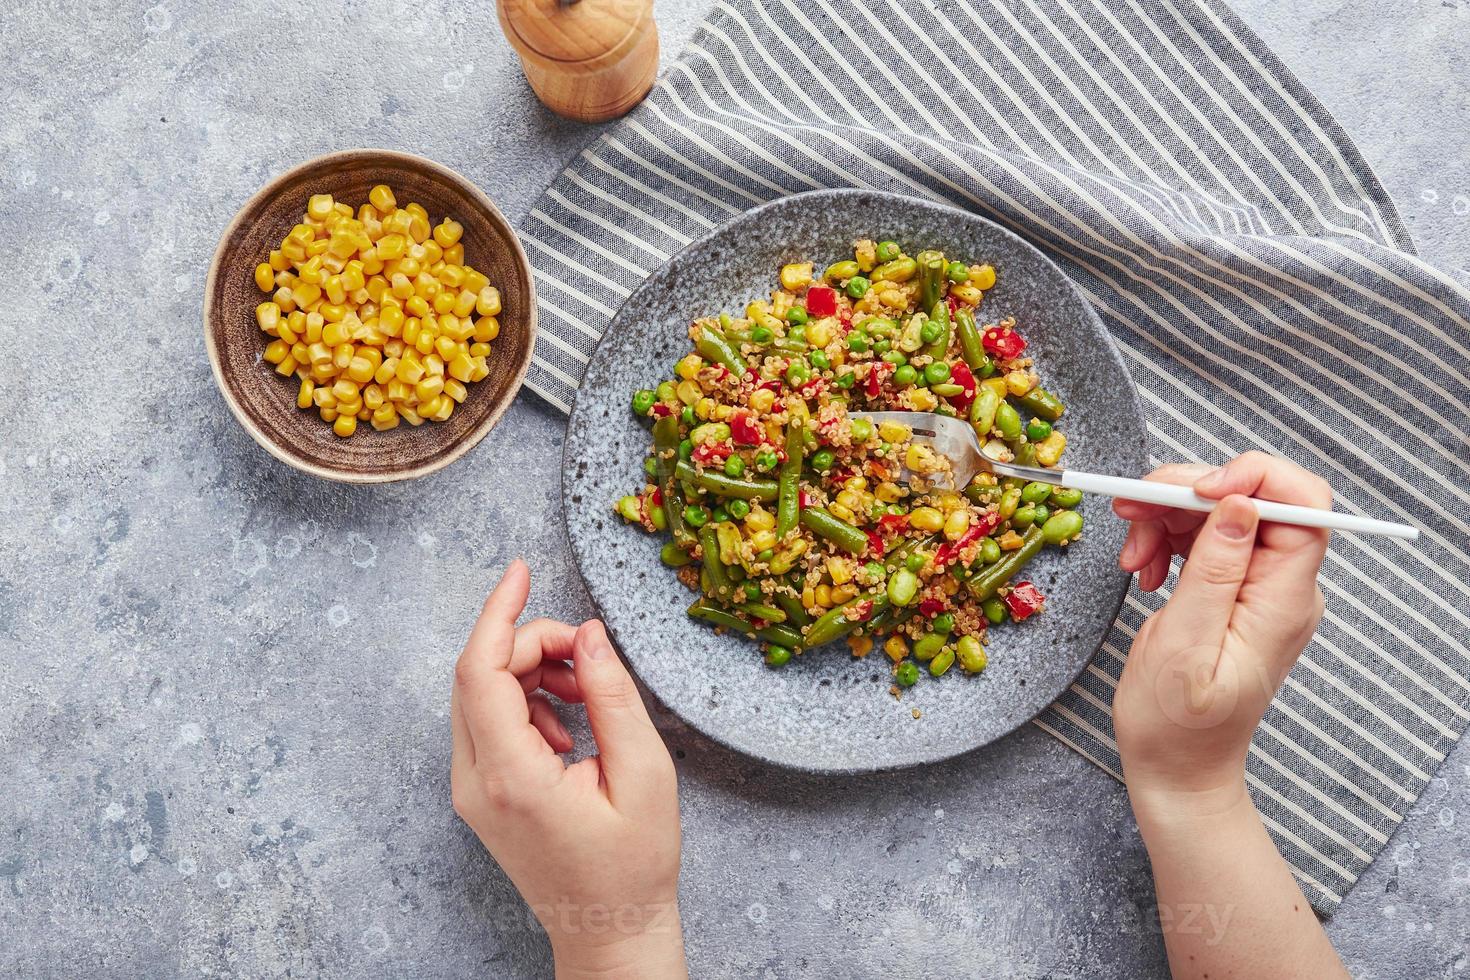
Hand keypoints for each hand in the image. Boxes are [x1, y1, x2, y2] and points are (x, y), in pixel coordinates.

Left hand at [450, 560, 685, 979]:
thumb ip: (613, 696)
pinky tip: (570, 728)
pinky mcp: (479, 795)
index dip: (499, 612)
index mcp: (510, 778)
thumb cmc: (633, 866)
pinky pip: (488, 723)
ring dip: (531, 673)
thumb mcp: (643, 773)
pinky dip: (527, 703)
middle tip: (589, 655)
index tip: (522, 571)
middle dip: (531, 644)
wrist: (608, 931)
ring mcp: (470, 791)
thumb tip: (589, 635)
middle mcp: (475, 783)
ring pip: (480, 696)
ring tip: (589, 697)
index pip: (481, 671)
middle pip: (477, 675)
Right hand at [1111, 452, 1330, 818]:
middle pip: (1250, 497)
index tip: (1193, 489)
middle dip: (1185, 493)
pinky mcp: (1231, 589)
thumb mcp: (1185, 646)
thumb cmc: (1176, 724)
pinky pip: (1202, 537)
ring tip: (1131, 556)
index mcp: (1284, 599)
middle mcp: (1281, 586)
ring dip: (1165, 517)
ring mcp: (1257, 586)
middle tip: (1130, 511)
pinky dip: (1165, 539)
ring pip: (1219, 511)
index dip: (1252, 476)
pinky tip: (1143, 568)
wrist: (1176, 767)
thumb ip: (1214, 571)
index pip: (1302, 503)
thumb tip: (1241, 504)